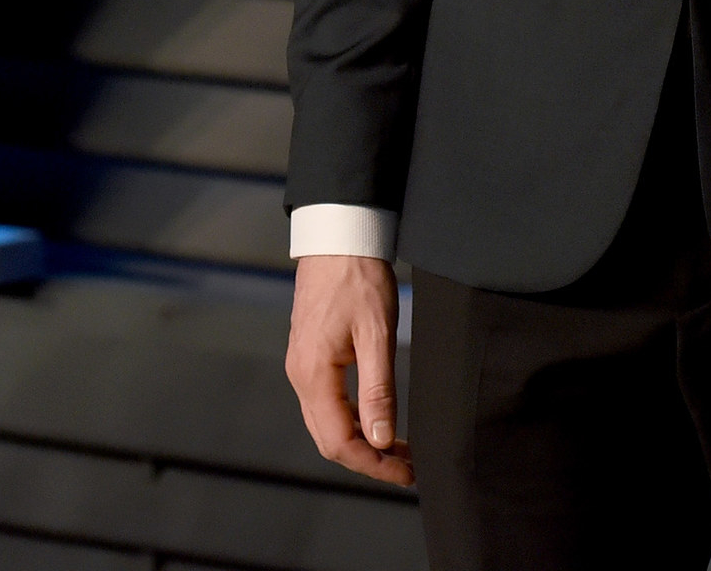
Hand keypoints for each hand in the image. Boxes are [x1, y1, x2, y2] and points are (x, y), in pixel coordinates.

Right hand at [285, 253, 414, 486]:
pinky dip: (354, 422)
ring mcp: (303, 368)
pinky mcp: (311, 358)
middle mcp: (301, 377)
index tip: (405, 473)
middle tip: (409, 468)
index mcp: (313, 375)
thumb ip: (378, 389)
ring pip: (328, 424)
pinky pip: (327, 405)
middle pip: (329, 440)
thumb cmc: (358, 279)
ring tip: (401, 450)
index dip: (372, 464)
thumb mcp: (377, 333)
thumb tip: (381, 439)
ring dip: (363, 442)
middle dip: (369, 460)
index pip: (338, 441)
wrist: (339, 238)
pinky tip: (379, 421)